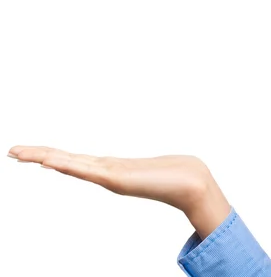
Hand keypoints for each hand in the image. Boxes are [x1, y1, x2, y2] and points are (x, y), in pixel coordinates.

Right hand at [7, 146, 231, 238]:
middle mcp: (104, 172)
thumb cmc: (171, 174)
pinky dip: (67, 165)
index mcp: (109, 168)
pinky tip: (51, 161)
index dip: (50, 155)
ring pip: (70, 164)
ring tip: (21, 152)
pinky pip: (86, 170)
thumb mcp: (146, 166)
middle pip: (65, 161)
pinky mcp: (117, 179)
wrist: (190, 183)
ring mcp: (109, 176)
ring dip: (45, 157)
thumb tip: (135, 166)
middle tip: (11, 150)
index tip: (29, 151)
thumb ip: (137, 167)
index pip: (73, 160)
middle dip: (38, 155)